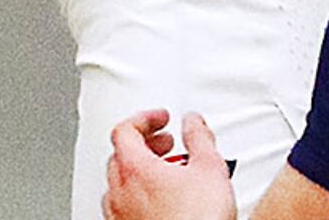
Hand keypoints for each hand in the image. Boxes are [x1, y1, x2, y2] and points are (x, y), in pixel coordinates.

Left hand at [102, 111, 237, 219]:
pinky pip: (123, 208)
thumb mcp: (210, 168)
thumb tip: (193, 122)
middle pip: (119, 156)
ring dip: (141, 172)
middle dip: (145, 144)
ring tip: (168, 174)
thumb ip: (199, 137)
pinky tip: (162, 203)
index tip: (162, 119)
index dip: (144, 118)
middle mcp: (119, 193)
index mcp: (134, 169)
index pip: (124, 130)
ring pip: (119, 184)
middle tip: (168, 143)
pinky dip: (139, 196)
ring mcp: (118, 217)